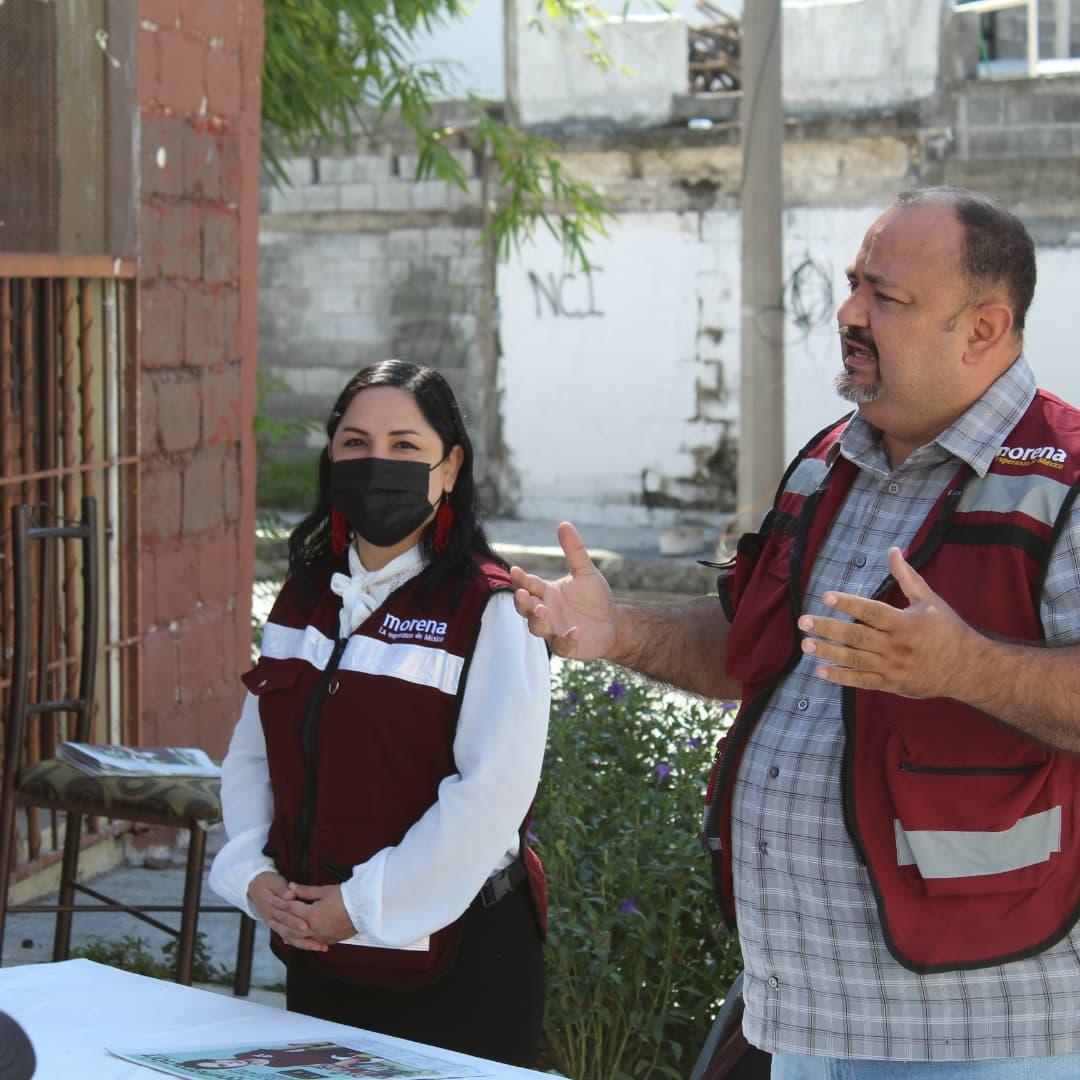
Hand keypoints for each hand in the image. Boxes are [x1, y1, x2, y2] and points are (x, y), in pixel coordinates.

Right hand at [247, 871, 326, 951]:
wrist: (255, 887)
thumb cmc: (267, 883)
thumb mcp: (274, 882)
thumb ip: (282, 889)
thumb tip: (289, 895)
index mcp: (271, 909)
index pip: (285, 917)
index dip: (296, 922)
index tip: (308, 926)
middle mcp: (273, 920)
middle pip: (290, 932)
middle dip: (305, 938)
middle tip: (319, 942)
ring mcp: (277, 926)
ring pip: (291, 938)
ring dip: (306, 944)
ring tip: (321, 947)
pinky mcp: (282, 927)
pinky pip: (292, 938)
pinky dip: (303, 943)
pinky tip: (315, 945)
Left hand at [268, 882, 356, 946]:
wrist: (365, 908)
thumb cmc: (346, 896)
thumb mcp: (324, 890)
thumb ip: (305, 891)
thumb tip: (291, 887)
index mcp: (311, 915)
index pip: (290, 909)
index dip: (279, 903)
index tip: (270, 899)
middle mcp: (314, 929)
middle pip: (291, 926)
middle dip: (279, 921)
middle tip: (269, 917)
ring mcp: (322, 937)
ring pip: (299, 938)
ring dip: (287, 934)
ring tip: (279, 931)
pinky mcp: (330, 940)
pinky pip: (311, 943)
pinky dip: (302, 941)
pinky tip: (297, 940)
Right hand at [509, 521, 616, 660]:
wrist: (612, 623)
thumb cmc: (595, 598)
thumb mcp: (585, 572)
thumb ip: (574, 550)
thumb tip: (563, 523)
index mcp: (546, 593)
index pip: (529, 584)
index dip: (521, 579)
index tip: (516, 571)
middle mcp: (546, 611)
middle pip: (525, 608)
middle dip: (521, 601)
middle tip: (521, 594)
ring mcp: (554, 630)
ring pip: (536, 627)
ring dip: (537, 619)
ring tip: (542, 610)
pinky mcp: (566, 646)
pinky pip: (561, 645)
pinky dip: (566, 639)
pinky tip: (574, 631)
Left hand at [797, 546, 984, 699]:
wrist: (968, 669)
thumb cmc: (947, 630)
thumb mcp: (929, 600)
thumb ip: (906, 576)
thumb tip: (893, 550)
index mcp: (905, 623)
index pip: (871, 611)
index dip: (848, 604)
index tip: (826, 596)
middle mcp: (896, 646)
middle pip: (856, 636)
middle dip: (828, 628)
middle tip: (804, 621)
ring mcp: (892, 667)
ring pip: (854, 660)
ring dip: (828, 652)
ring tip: (806, 645)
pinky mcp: (891, 684)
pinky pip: (862, 681)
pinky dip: (841, 677)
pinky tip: (821, 671)